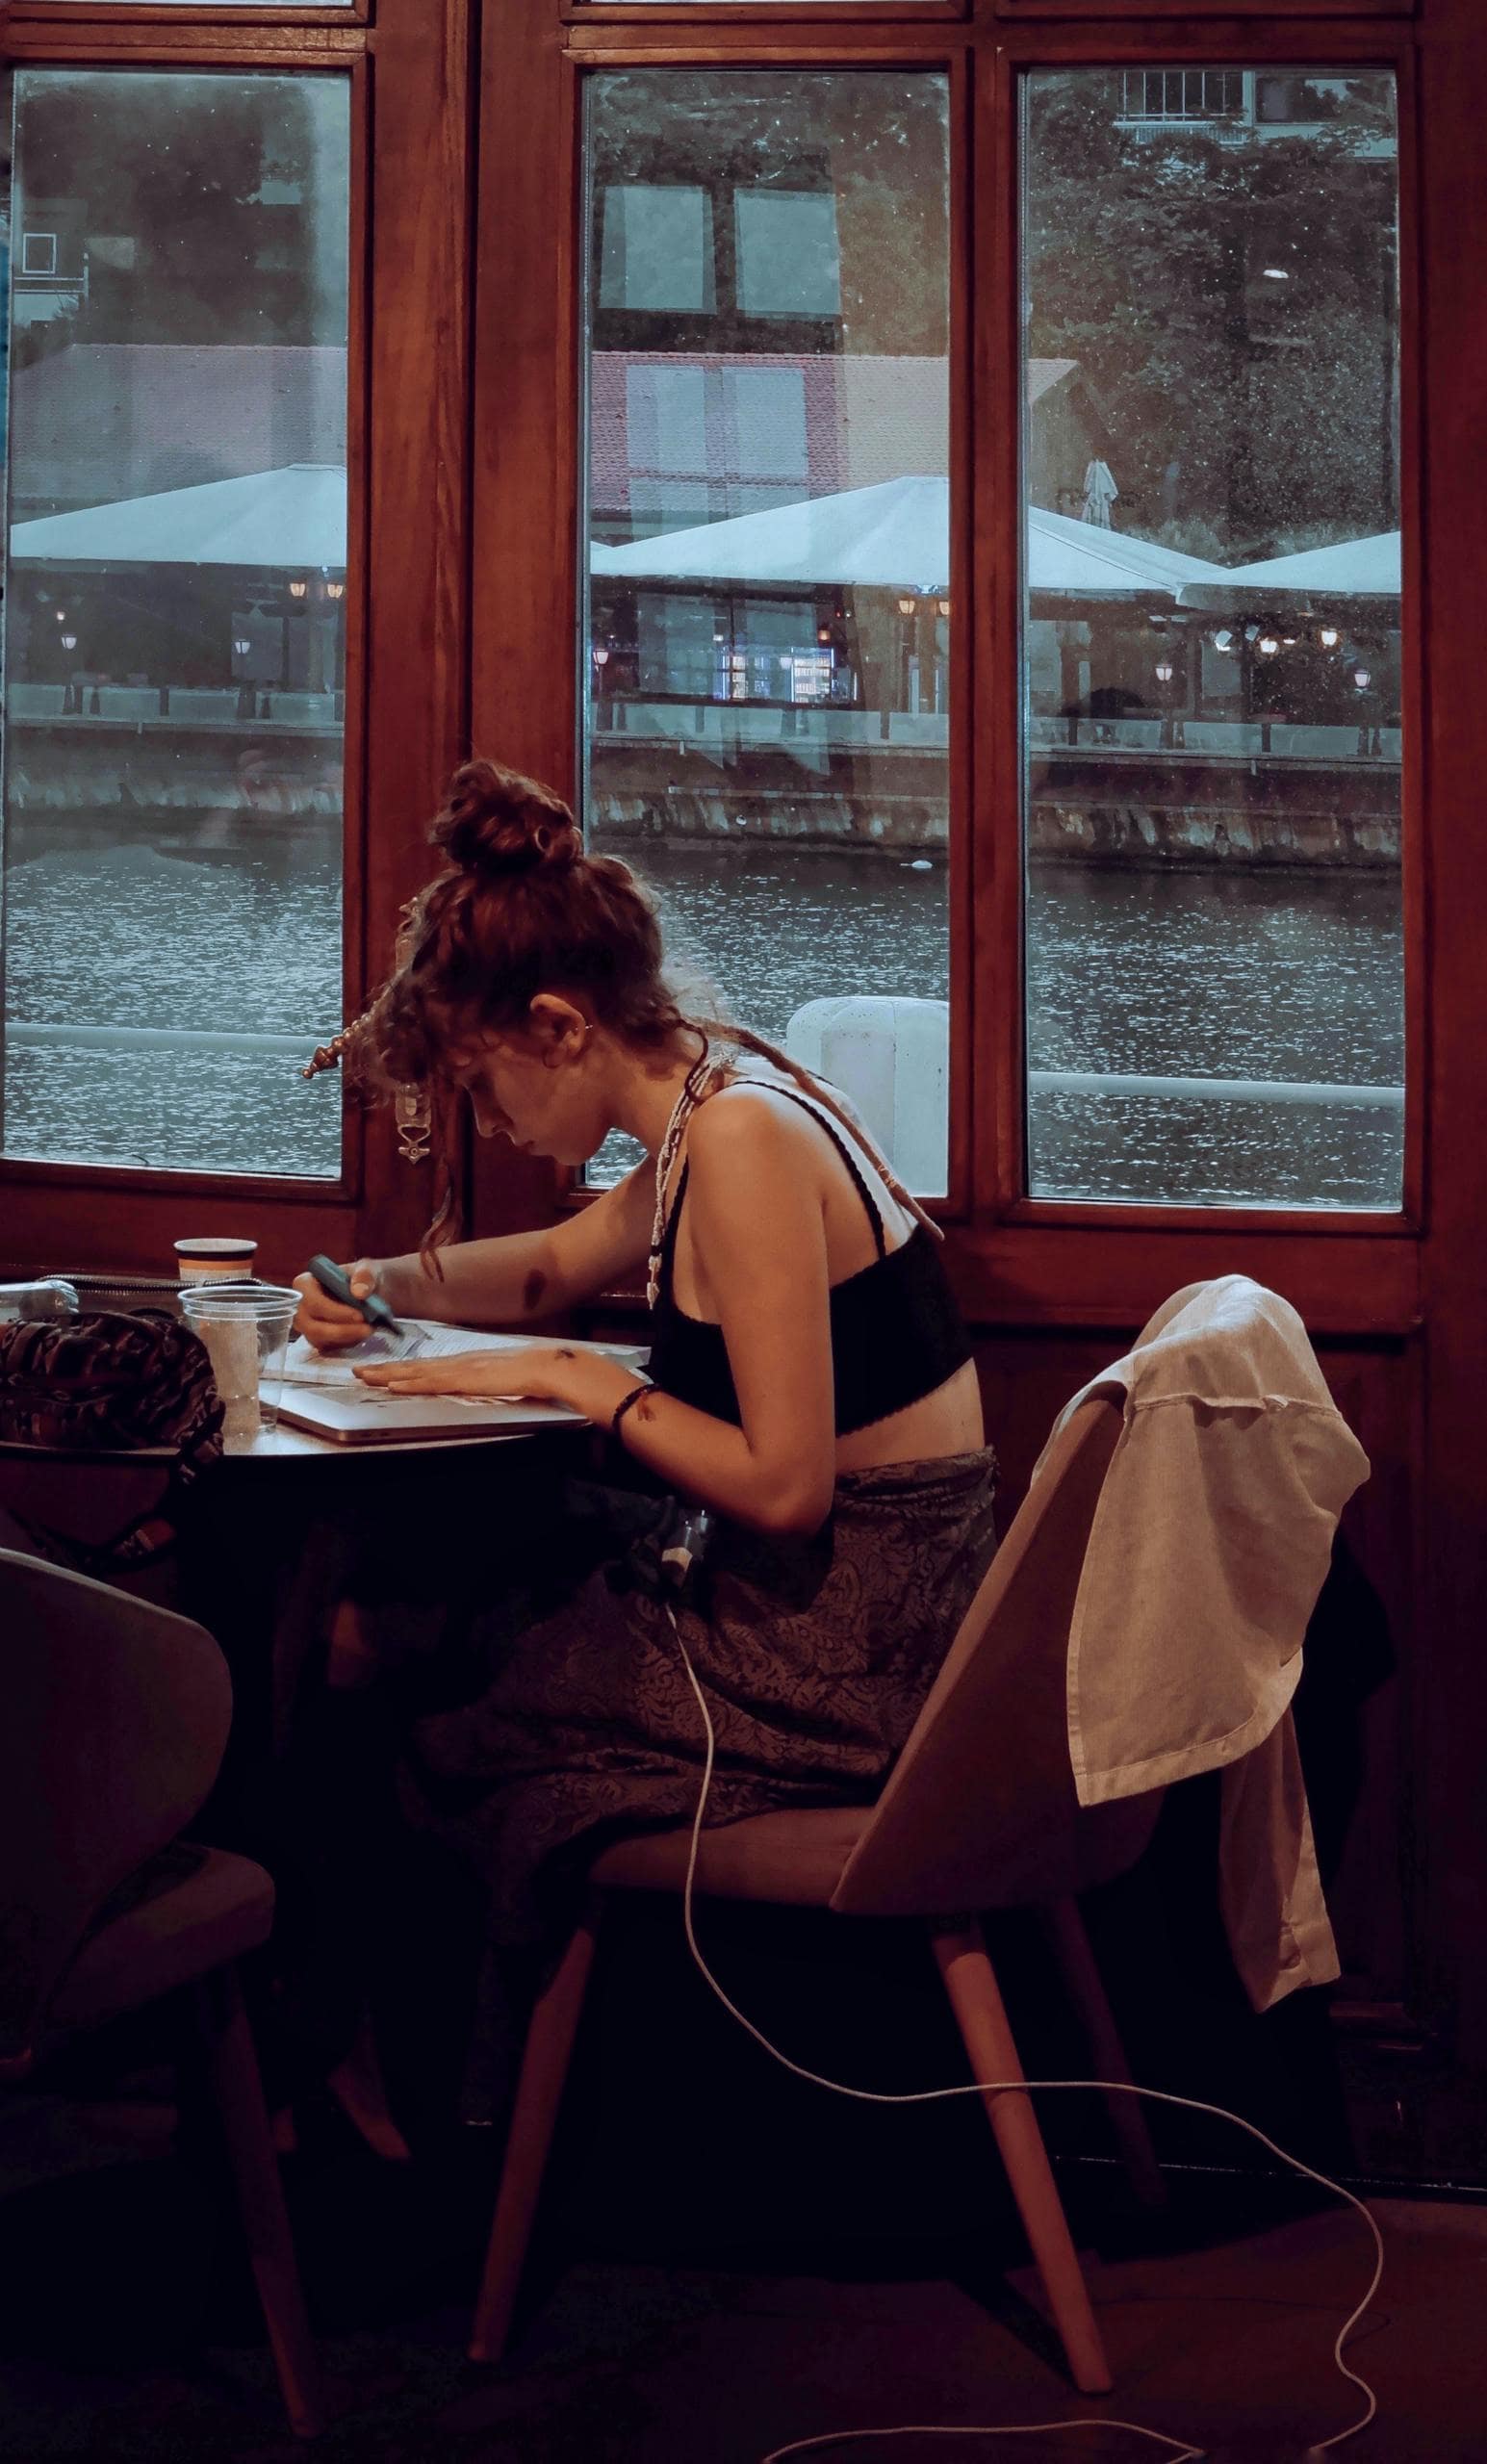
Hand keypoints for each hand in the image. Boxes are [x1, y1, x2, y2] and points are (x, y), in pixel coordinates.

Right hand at [292, 1259, 381, 1350]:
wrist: (373, 1292)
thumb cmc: (363, 1278)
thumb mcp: (368, 1269)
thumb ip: (365, 1275)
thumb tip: (358, 1292)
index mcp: (306, 1283)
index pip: (311, 1300)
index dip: (333, 1311)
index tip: (359, 1315)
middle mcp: (301, 1305)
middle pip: (311, 1325)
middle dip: (340, 1330)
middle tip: (368, 1329)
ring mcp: (308, 1324)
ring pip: (318, 1339)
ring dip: (345, 1338)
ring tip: (369, 1330)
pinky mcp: (318, 1338)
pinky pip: (327, 1348)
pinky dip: (345, 1344)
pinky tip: (362, 1335)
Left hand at [354, 1342, 574, 1402]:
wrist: (546, 1366)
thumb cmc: (529, 1374)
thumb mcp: (500, 1378)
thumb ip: (485, 1382)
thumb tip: (477, 1387)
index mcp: (464, 1363)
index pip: (424, 1367)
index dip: (399, 1368)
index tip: (378, 1371)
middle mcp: (457, 1363)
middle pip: (413, 1367)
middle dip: (383, 1369)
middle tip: (357, 1371)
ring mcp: (460, 1370)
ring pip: (416, 1373)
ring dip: (388, 1375)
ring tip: (364, 1377)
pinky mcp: (466, 1379)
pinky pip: (433, 1383)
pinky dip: (411, 1384)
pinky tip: (393, 1386)